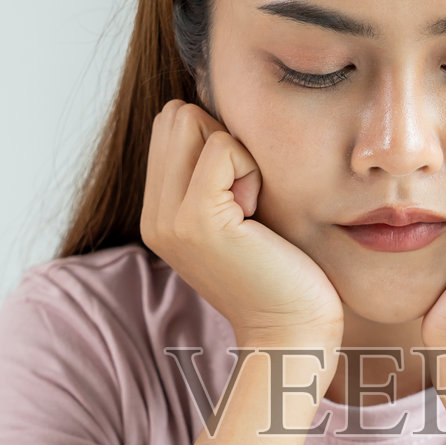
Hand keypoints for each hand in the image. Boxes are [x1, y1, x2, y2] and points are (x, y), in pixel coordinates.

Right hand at [140, 100, 343, 353]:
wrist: (291, 331)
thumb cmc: (282, 272)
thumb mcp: (237, 216)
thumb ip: (214, 173)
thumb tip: (216, 113)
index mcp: (159, 214)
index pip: (171, 125)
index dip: (216, 141)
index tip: (243, 195)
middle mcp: (154, 216)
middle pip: (176, 115)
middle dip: (222, 140)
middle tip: (248, 199)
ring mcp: (169, 219)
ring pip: (193, 121)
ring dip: (237, 154)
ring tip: (252, 208)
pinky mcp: (196, 220)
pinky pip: (222, 146)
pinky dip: (250, 168)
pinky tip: (258, 213)